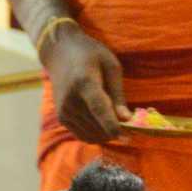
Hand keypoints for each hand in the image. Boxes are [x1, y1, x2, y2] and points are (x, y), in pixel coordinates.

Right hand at [40, 20, 129, 146]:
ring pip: (93, 136)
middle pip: (98, 126)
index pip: (99, 109)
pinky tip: (104, 123)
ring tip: (117, 120)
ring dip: (108, 134)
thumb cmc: (91, 56)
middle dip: (117, 131)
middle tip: (131, 124)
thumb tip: (126, 120)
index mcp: (84, 82)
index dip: (113, 125)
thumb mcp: (111, 67)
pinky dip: (97, 134)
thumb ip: (118, 95)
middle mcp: (71, 100)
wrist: (60, 53)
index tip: (127, 138)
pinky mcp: (62, 118)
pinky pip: (84, 136)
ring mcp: (64, 111)